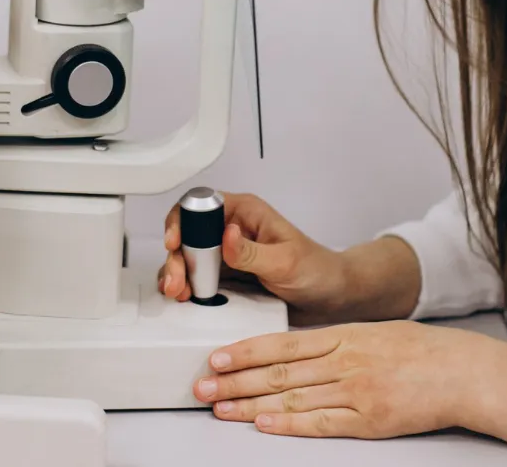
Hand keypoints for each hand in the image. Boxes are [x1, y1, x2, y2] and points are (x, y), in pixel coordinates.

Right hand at [157, 193, 348, 323]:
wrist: (331, 297)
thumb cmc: (316, 270)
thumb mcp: (285, 261)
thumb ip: (252, 251)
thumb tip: (225, 235)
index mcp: (245, 212)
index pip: (202, 205)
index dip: (182, 220)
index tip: (175, 243)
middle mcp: (231, 229)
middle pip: (189, 233)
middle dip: (176, 256)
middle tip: (176, 281)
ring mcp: (227, 254)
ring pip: (189, 258)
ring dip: (177, 274)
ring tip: (178, 293)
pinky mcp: (227, 277)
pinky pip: (199, 279)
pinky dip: (188, 289)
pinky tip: (186, 300)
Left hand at [194, 322, 506, 457]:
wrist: (462, 372)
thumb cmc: (421, 352)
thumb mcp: (373, 332)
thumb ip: (334, 340)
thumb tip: (294, 351)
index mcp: (344, 334)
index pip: (283, 342)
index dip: (245, 350)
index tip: (217, 356)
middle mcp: (344, 361)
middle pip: (278, 372)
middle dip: (235, 380)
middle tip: (202, 385)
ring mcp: (355, 391)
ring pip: (292, 397)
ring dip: (250, 404)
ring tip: (220, 407)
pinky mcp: (368, 420)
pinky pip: (321, 423)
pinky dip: (289, 424)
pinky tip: (263, 425)